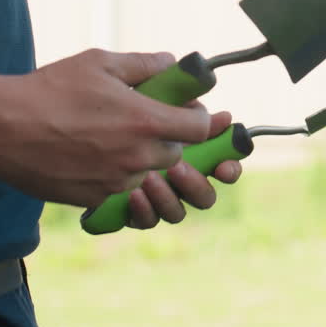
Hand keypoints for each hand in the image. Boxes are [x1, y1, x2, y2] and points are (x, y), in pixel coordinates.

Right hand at [0, 49, 211, 207]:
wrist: (1, 128)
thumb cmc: (50, 90)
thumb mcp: (99, 62)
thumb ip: (143, 64)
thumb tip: (170, 61)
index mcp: (146, 121)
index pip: (200, 128)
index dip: (197, 117)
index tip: (184, 110)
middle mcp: (137, 157)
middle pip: (176, 153)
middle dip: (166, 136)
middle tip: (141, 118)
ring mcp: (116, 182)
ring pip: (146, 172)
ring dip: (138, 157)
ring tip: (107, 134)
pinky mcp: (94, 199)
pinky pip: (118, 188)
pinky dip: (112, 173)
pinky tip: (87, 153)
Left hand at [126, 106, 243, 228]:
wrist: (95, 131)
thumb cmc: (133, 114)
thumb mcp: (161, 105)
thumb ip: (191, 113)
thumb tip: (224, 117)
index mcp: (196, 155)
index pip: (226, 168)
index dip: (230, 170)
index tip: (222, 167)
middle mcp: (182, 183)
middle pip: (205, 198)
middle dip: (195, 185)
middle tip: (177, 168)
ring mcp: (160, 200)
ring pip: (177, 213)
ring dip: (167, 197)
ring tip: (149, 178)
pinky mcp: (135, 213)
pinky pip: (146, 221)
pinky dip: (144, 210)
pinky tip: (133, 194)